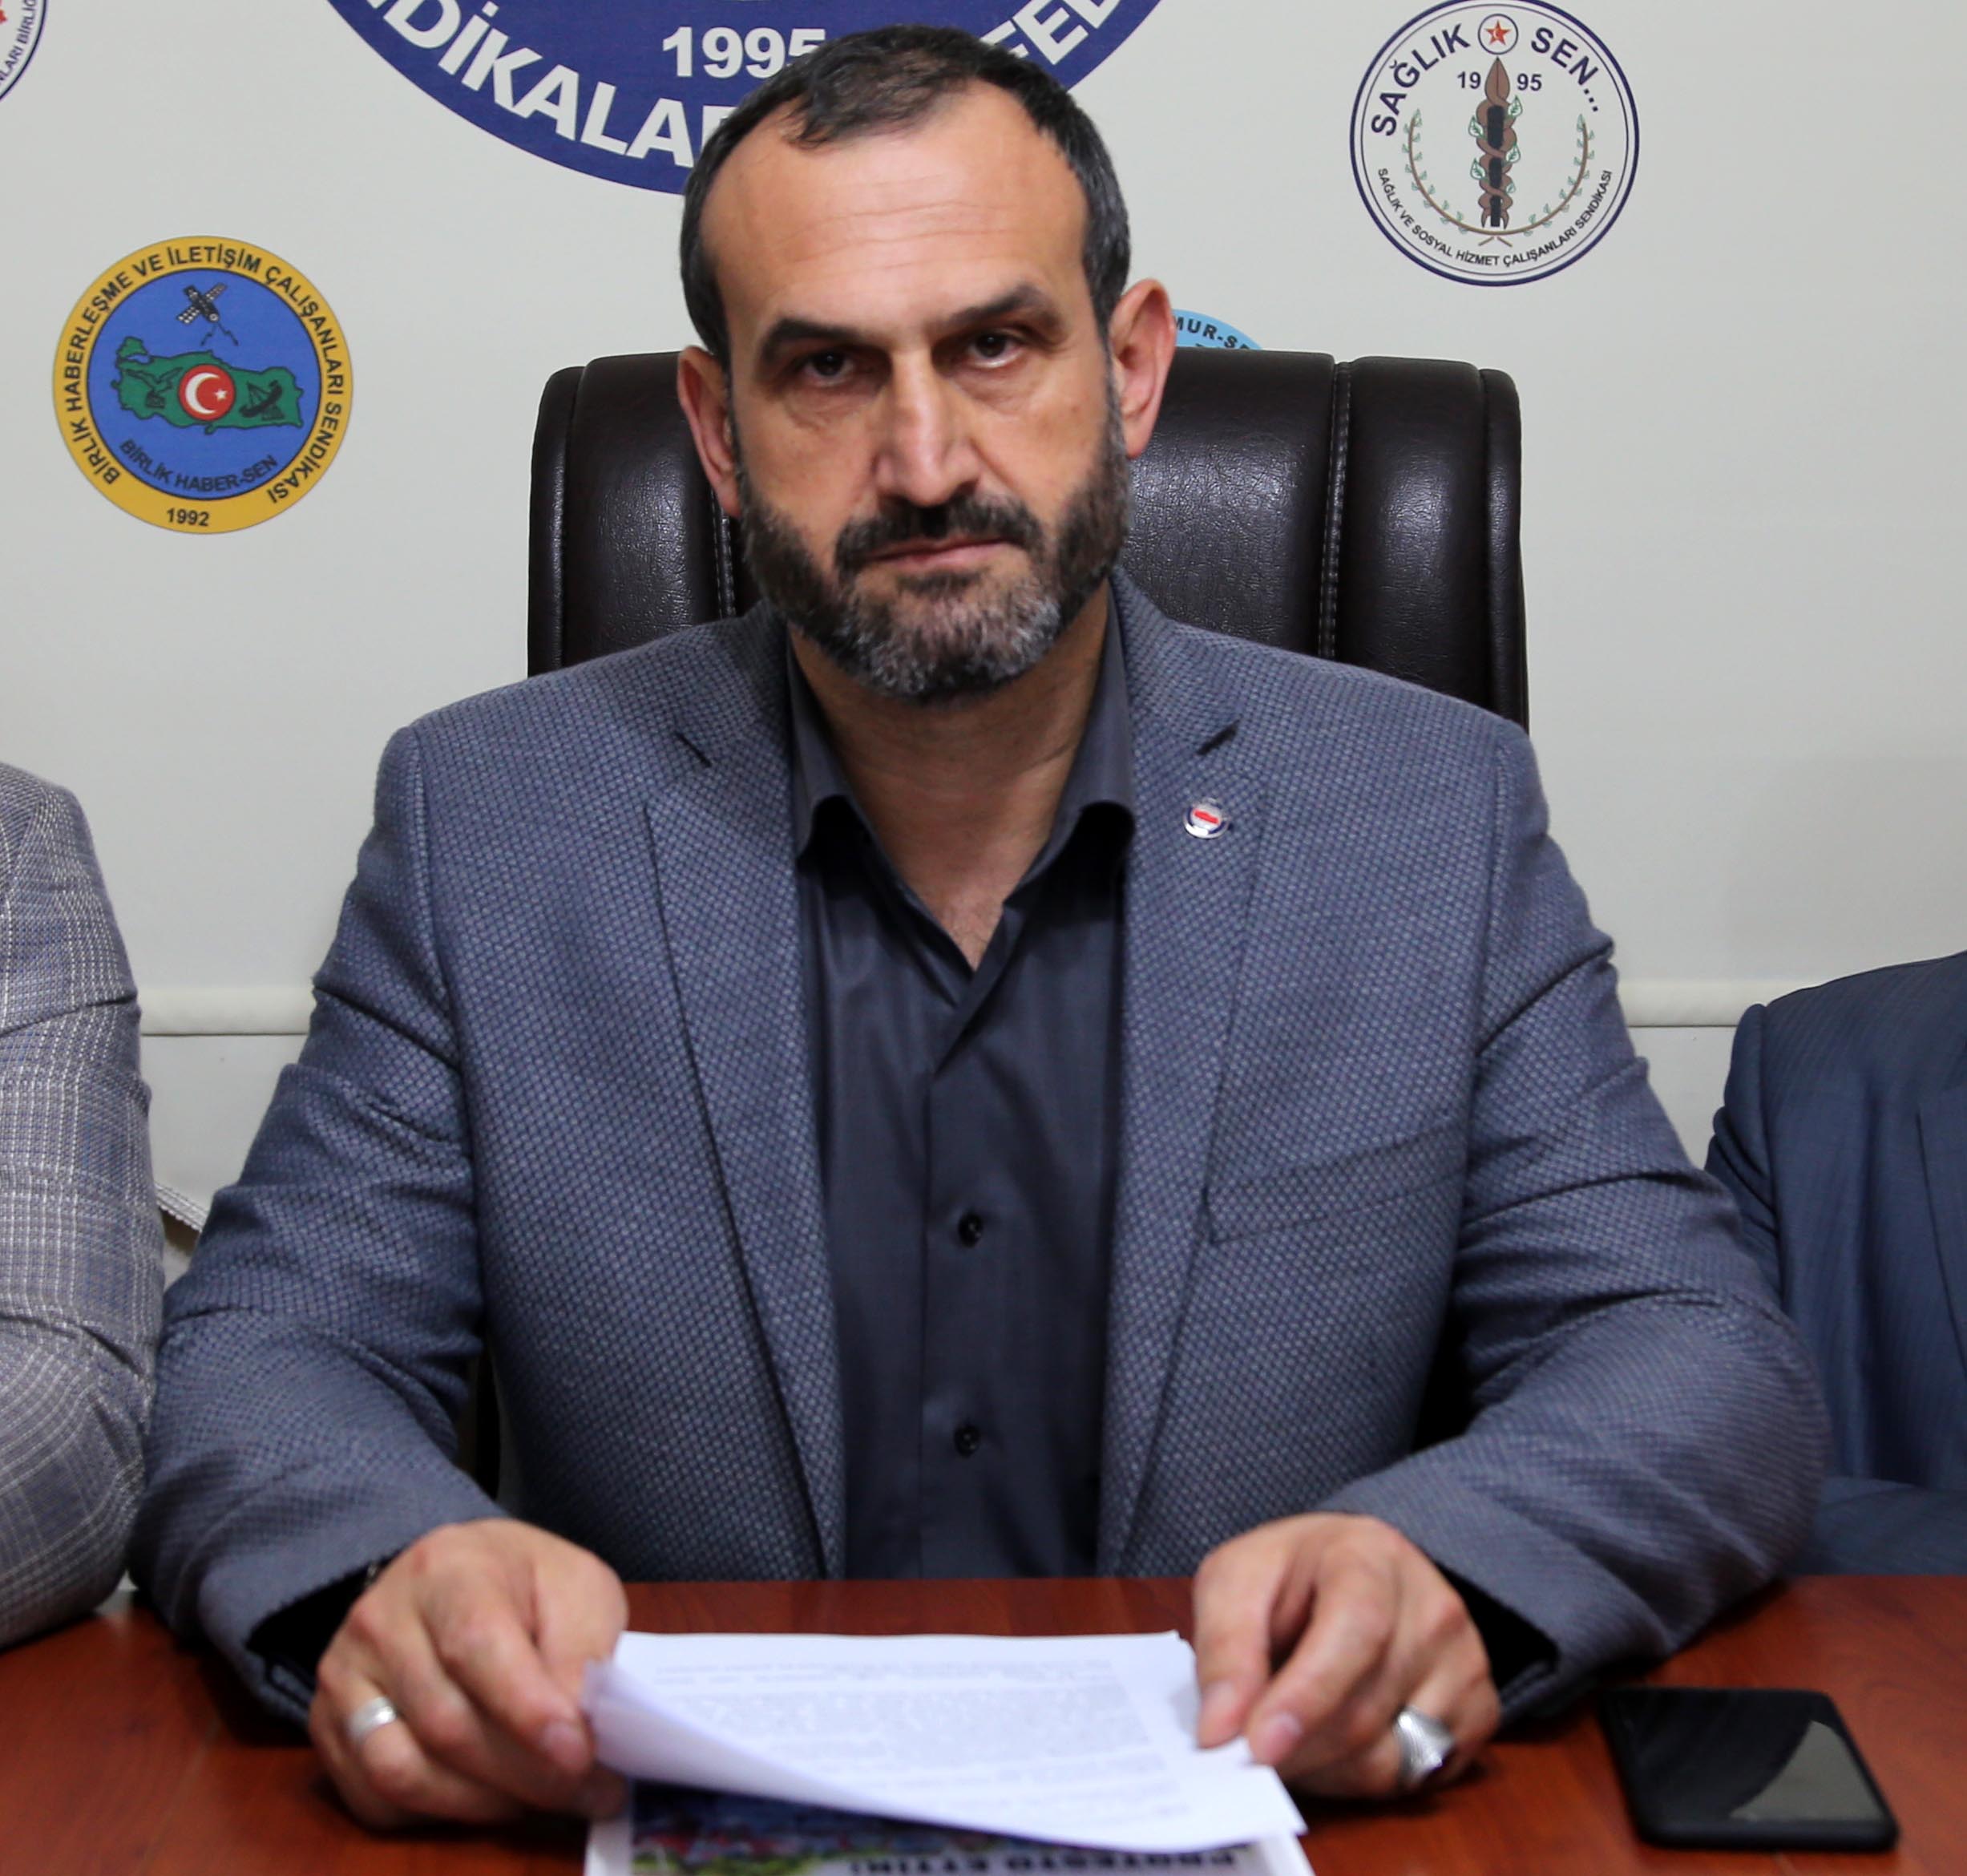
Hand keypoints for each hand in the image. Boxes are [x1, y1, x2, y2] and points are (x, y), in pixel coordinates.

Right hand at [308, 1518, 629, 1828]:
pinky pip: (373, 1797)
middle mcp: (380, 1618)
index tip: (578, 1754)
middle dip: (523, 1772)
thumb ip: (583, 1651)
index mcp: (449, 1567)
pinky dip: (436, 1814)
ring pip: (402, 1770)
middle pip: (445, 1721)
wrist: (458, 1575)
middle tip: (586, 1792)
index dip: (526, 1709)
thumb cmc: (525, 1585)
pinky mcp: (326, 1726)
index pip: (476, 1645)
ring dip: (481, 1802)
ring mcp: (344, 1674)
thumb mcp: (577, 1589)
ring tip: (537, 1797)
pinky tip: (485, 1795)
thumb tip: (578, 1730)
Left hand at [1191, 1513, 1498, 1798]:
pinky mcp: (1479, 1711)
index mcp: (1370, 1555)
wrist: (1356, 1570)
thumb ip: (1224, 1647)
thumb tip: (1220, 1731)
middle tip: (1247, 1752)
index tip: (1257, 1746)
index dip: (1307, 1696)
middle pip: (1364, 1710)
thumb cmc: (1291, 1577)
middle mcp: (1433, 1607)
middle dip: (1295, 1748)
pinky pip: (1416, 1779)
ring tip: (1290, 1736)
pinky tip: (1334, 1742)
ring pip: (1390, 1758)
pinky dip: (1362, 1780)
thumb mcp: (1236, 1581)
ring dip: (1322, 1769)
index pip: (1355, 1630)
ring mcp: (1465, 1661)